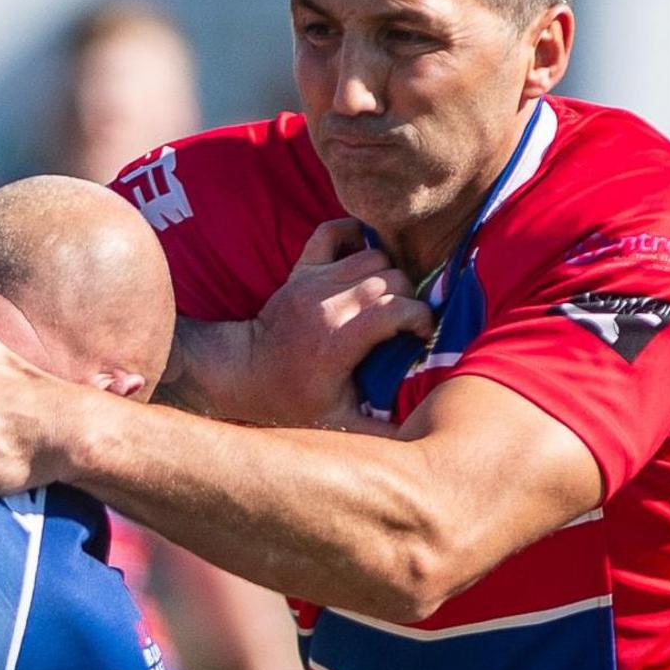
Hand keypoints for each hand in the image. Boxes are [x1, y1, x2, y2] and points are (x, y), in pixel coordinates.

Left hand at [235, 220, 432, 427]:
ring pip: (373, 254)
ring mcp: (312, 281)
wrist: (243, 372)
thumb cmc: (293, 400)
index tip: (422, 336)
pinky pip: (333, 231)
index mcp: (337, 342)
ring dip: (388, 272)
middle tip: (406, 318)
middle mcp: (326, 305)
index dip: (421, 320)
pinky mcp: (301, 268)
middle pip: (391, 279)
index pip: (396, 311)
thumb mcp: (338, 423)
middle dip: (409, 297)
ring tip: (389, 296)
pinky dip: (354, 236)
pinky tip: (363, 258)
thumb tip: (426, 438)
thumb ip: (383, 433)